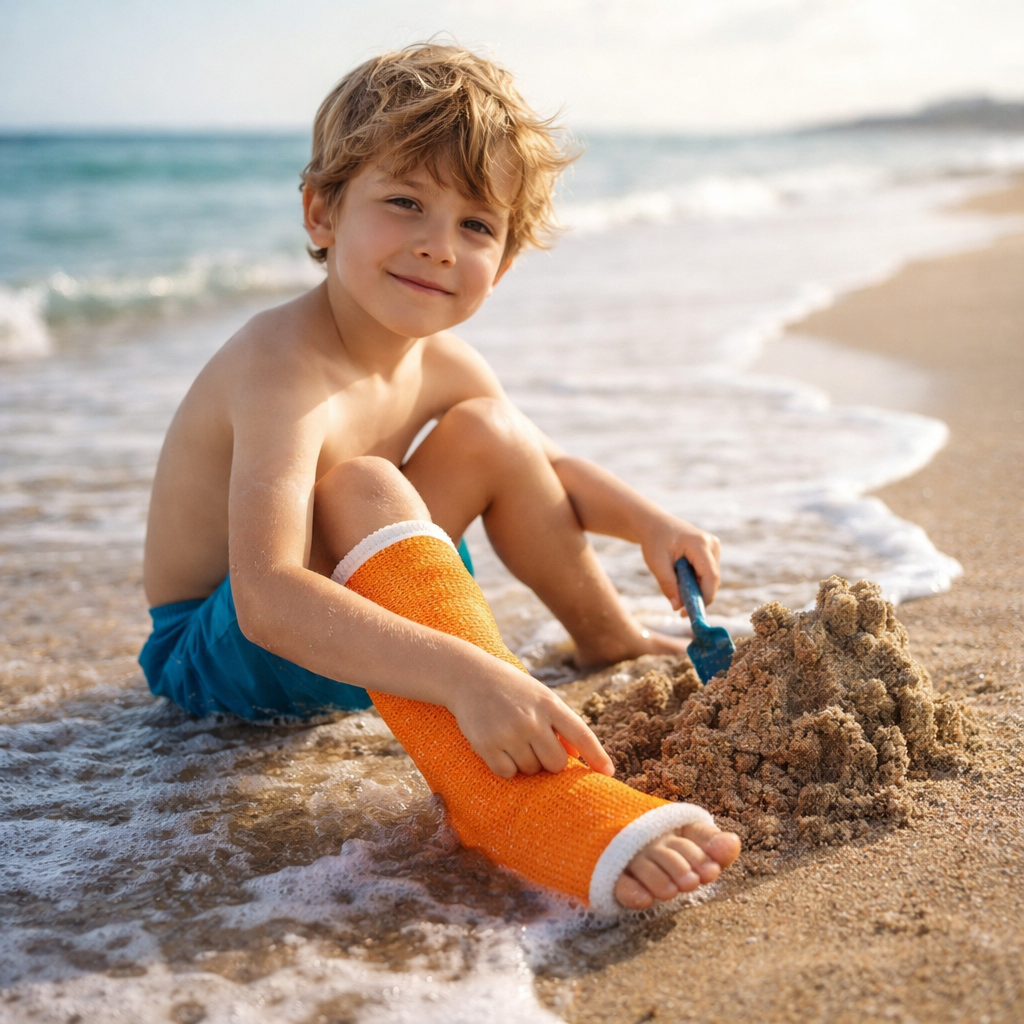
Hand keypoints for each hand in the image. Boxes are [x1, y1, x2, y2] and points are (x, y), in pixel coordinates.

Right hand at [446, 658, 615, 779]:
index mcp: (550, 703)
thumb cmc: (512, 689)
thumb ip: (560, 723)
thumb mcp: (540, 696)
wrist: (469, 676)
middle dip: (550, 762)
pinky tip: (499, 747)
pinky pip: (507, 773)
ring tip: (513, 739)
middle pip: (556, 764)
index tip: (609, 773)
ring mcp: (508, 732)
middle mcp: (531, 719)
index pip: (581, 734)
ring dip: (526, 763)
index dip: (597, 756)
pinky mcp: (486, 744)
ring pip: (531, 770)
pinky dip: (506, 767)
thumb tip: (575, 756)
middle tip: (536, 747)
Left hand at [639, 515, 720, 612]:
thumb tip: (678, 607)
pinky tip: (680, 578)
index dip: (704, 597)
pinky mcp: (711, 551)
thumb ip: (667, 584)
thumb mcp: (656, 563)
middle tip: (681, 611)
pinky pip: (707, 574)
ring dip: (695, 588)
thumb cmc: (654, 541)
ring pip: (710, 579)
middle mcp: (712, 544)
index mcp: (699, 544)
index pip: (710, 576)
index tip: (691, 613)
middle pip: (712, 580)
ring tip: (675, 585)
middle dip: (698, 597)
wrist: (655, 524)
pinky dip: (695, 582)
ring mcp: (713, 547)